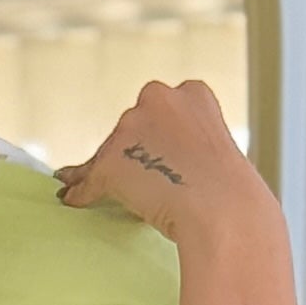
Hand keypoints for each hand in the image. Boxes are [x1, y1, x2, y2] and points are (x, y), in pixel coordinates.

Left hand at [56, 78, 275, 252]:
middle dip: (130, 149)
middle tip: (137, 177)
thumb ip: (189, 144)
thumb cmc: (231, 194)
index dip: (157, 134)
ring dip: (104, 168)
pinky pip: (89, 179)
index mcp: (193, 93)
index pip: (161, 109)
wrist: (222, 211)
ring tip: (96, 188)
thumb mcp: (216, 151)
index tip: (157, 152)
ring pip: (108, 150)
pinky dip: (82, 192)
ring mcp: (132, 128)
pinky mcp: (111, 161)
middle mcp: (158, 99)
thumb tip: (159, 162)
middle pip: (131, 125)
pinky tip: (74, 200)